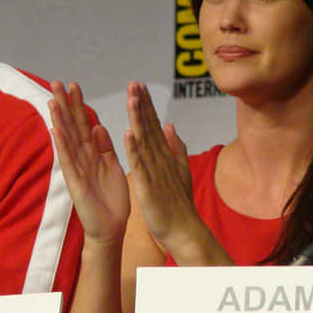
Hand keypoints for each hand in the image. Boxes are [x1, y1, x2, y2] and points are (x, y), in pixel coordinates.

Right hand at [48, 81, 128, 247]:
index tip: (73, 85)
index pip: (82, 124)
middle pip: (71, 126)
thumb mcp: (112, 167)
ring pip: (66, 140)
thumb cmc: (111, 199)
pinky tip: (56, 130)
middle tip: (56, 82)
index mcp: (92, 154)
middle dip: (64, 105)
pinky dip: (62, 146)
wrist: (111, 228)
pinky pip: (68, 162)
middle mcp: (81, 158)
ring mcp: (76, 169)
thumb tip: (97, 126)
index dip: (77, 105)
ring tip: (52, 100)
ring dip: (59, 120)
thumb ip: (104, 148)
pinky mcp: (75, 183)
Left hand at [123, 82, 200, 252]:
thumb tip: (170, 126)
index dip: (146, 106)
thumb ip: (175, 148)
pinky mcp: (148, 185)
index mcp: (164, 156)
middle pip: (149, 127)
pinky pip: (139, 165)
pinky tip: (129, 133)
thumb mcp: (179, 171)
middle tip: (134, 83)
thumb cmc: (179, 204)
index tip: (138, 86)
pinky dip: (134, 149)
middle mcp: (161, 159)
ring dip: (138, 119)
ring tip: (131, 98)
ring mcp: (155, 171)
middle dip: (141, 105)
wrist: (184, 230)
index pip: (153, 126)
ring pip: (144, 141)